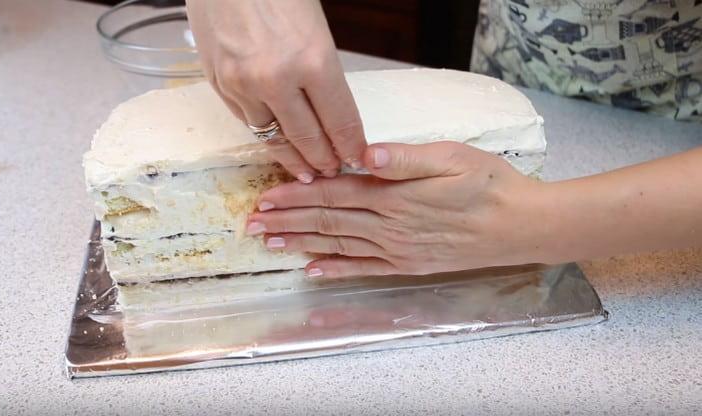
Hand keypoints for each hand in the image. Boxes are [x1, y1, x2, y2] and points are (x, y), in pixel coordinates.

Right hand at [187, 0, 366, 182]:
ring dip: (294, 159)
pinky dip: (265, 136)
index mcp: (312, 60)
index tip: (358, 158)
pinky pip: (247, 122)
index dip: (351, 145)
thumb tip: (331, 110)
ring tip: (307, 170)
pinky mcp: (219, 84)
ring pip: (274, 139)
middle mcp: (276, 80)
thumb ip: (322, 70)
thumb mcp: (315, 25)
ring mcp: (243, 85)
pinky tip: (276, 143)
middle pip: (308, 139)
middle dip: (325, 160)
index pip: (340, 120)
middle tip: (334, 170)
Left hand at [246, 141, 550, 277]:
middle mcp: (389, 227)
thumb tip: (363, 152)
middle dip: (286, 221)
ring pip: (338, 245)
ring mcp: (397, 250)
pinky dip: (336, 269)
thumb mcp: (451, 156)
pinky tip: (313, 270)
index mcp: (394, 195)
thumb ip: (404, 158)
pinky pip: (364, 268)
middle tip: (251, 224)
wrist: (520, 226)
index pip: (333, 195)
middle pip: (327, 223)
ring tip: (269, 244)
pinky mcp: (408, 264)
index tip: (265, 197)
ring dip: (300, 244)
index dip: (296, 196)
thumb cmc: (489, 183)